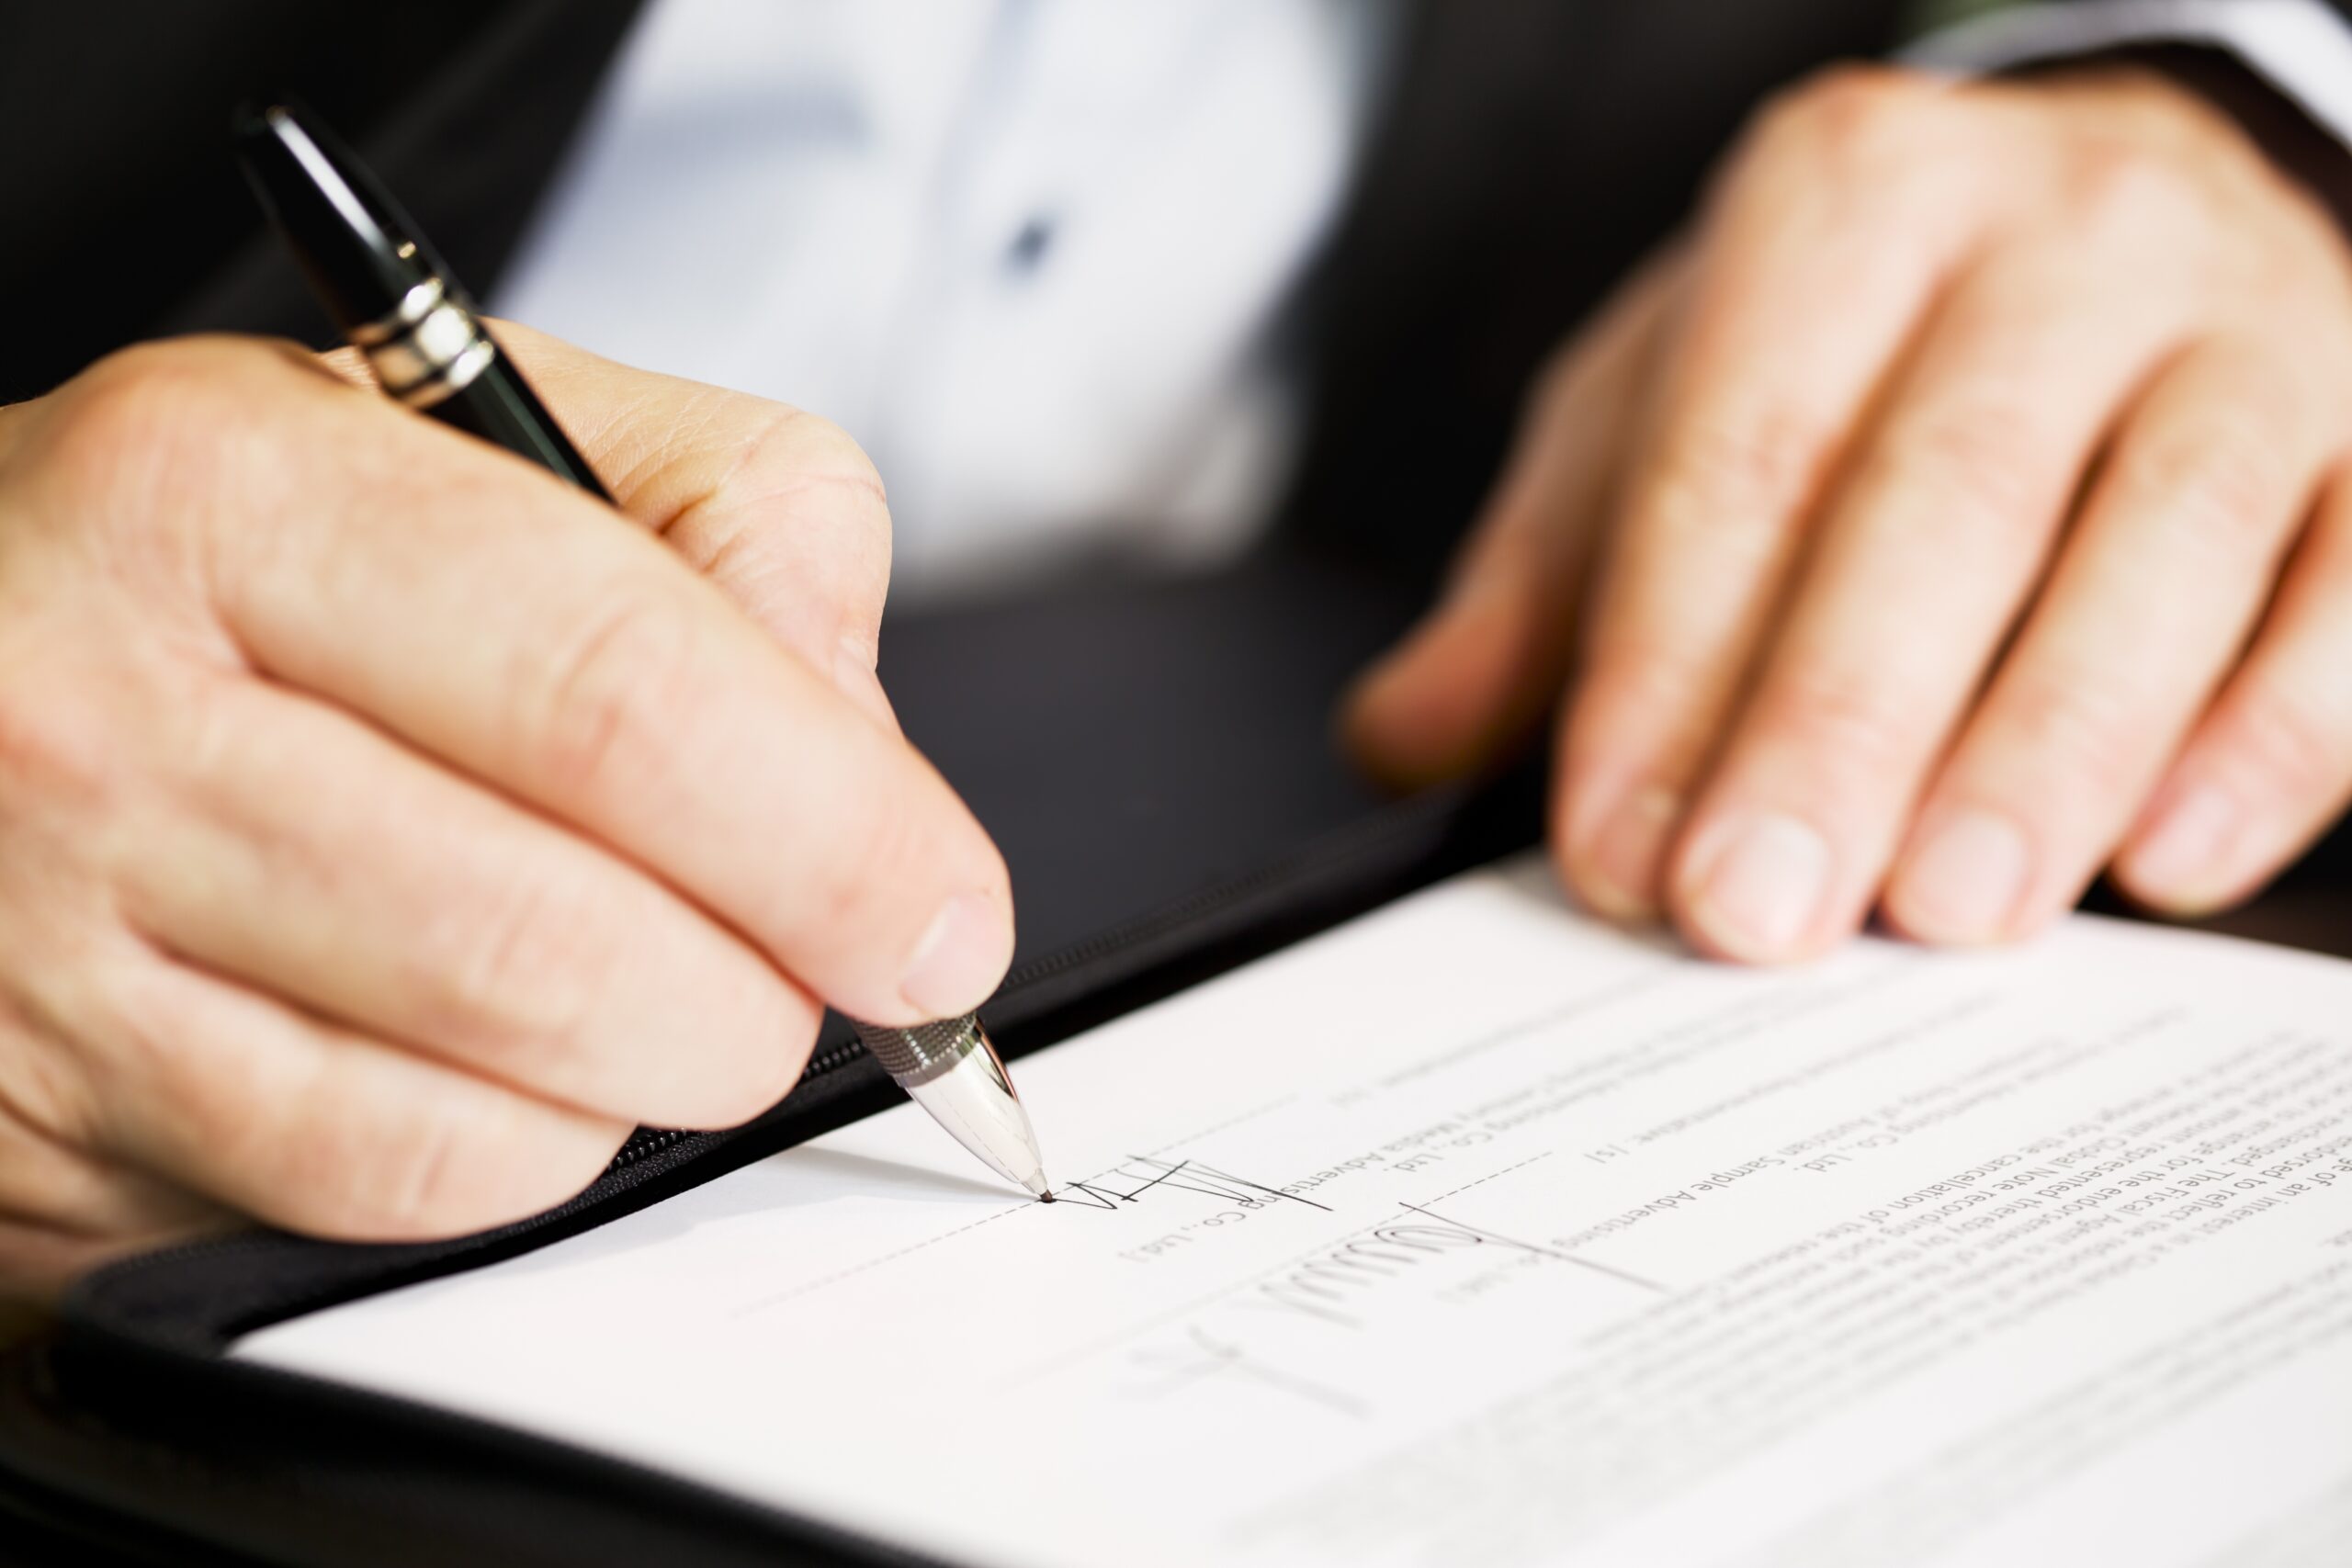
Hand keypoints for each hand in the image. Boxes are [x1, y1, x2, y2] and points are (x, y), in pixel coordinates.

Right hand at [0, 327, 1011, 1298]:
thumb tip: (868, 761)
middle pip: (562, 945)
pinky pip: (386, 1205)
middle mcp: (103, 722)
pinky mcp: (58, 1141)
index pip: (617, 697)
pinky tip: (501, 1050)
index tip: (940, 914)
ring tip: (649, 975)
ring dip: (651, 1075)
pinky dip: (522, 1152)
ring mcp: (53, 955)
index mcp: (233, 492)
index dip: (836, 834)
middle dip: (771, 989)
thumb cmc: (240, 552)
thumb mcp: (474, 424)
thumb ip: (727, 523)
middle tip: (828, 960)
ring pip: (488, 1116)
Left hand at [1348, 65, 2351, 960]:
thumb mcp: (1671, 405)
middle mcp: (2058, 232)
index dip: (1668, 671)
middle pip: (1941, 494)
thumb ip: (1547, 579)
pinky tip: (2170, 861)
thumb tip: (1403, 739)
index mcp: (1846, 208)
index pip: (1739, 459)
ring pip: (2159, 539)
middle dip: (1838, 724)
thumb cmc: (1872, 340)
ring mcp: (2248, 318)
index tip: (1620, 853)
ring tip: (1947, 912)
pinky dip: (2270, 735)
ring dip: (2045, 749)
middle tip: (1757, 912)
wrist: (2130, 202)